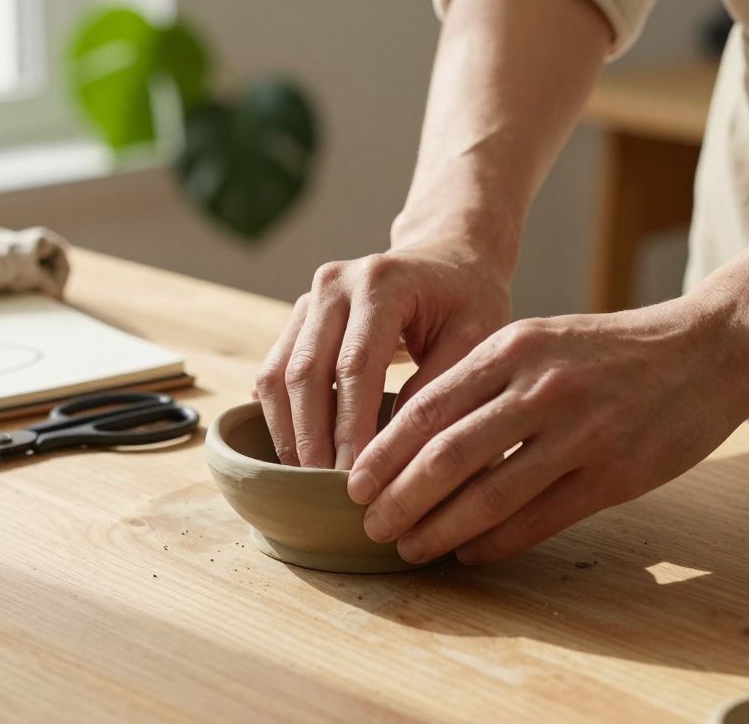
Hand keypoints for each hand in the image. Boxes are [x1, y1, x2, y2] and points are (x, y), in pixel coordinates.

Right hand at [254, 241, 510, 468]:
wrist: (448, 259)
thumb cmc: (468, 302)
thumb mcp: (475, 339)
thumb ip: (438, 389)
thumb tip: (395, 453)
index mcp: (381, 282)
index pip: (355, 366)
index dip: (351, 426)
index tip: (358, 476)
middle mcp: (335, 283)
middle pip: (306, 372)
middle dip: (313, 437)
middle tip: (324, 487)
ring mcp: (309, 298)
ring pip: (278, 374)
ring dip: (288, 430)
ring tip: (306, 477)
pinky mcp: (298, 318)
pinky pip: (273, 371)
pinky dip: (279, 415)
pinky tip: (296, 453)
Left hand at [348, 296, 748, 564]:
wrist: (710, 347)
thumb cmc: (613, 348)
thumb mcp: (542, 339)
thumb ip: (486, 378)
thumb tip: (415, 429)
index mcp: (515, 347)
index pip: (428, 406)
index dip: (385, 452)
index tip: (354, 483)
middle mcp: (541, 387)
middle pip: (447, 454)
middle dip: (398, 498)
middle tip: (369, 524)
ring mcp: (580, 433)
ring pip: (489, 493)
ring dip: (439, 529)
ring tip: (409, 547)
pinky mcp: (614, 474)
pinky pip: (539, 519)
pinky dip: (496, 542)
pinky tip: (469, 554)